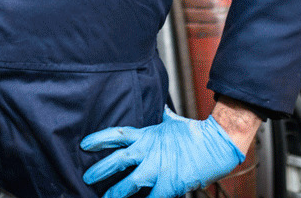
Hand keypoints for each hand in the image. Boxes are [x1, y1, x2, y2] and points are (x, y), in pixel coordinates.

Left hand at [80, 108, 245, 197]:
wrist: (215, 144)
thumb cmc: (195, 133)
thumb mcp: (173, 122)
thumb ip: (162, 118)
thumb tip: (160, 110)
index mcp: (147, 135)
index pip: (117, 135)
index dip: (99, 139)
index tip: (84, 144)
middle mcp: (148, 152)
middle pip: (117, 160)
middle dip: (99, 170)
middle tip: (86, 177)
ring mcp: (157, 169)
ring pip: (128, 184)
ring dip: (114, 193)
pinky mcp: (168, 186)